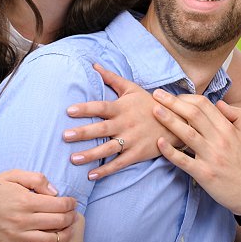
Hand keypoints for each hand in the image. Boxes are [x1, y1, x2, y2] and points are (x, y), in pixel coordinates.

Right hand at [0, 169, 76, 241]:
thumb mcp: (14, 175)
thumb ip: (37, 179)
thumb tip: (55, 191)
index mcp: (26, 200)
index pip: (59, 205)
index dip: (71, 203)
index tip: (72, 202)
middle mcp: (22, 220)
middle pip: (58, 222)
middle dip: (71, 218)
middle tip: (73, 214)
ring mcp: (15, 236)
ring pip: (49, 241)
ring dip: (65, 236)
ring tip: (68, 229)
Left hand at [63, 63, 180, 178]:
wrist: (175, 122)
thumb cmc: (149, 104)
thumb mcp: (132, 88)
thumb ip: (111, 78)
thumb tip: (93, 65)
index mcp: (122, 108)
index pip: (101, 107)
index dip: (86, 108)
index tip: (69, 111)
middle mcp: (125, 124)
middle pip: (102, 128)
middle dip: (83, 133)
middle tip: (65, 136)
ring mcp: (132, 140)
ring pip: (108, 148)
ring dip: (91, 155)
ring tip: (73, 159)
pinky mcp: (137, 153)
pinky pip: (119, 163)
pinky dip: (106, 170)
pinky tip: (91, 175)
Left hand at [153, 88, 240, 215]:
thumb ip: (237, 115)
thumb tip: (219, 103)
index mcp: (228, 128)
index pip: (205, 105)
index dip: (187, 97)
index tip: (174, 95)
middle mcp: (219, 139)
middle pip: (193, 114)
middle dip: (173, 102)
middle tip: (157, 94)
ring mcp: (211, 157)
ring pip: (187, 134)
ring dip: (169, 120)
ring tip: (154, 110)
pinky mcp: (204, 174)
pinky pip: (184, 161)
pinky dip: (170, 151)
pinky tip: (159, 142)